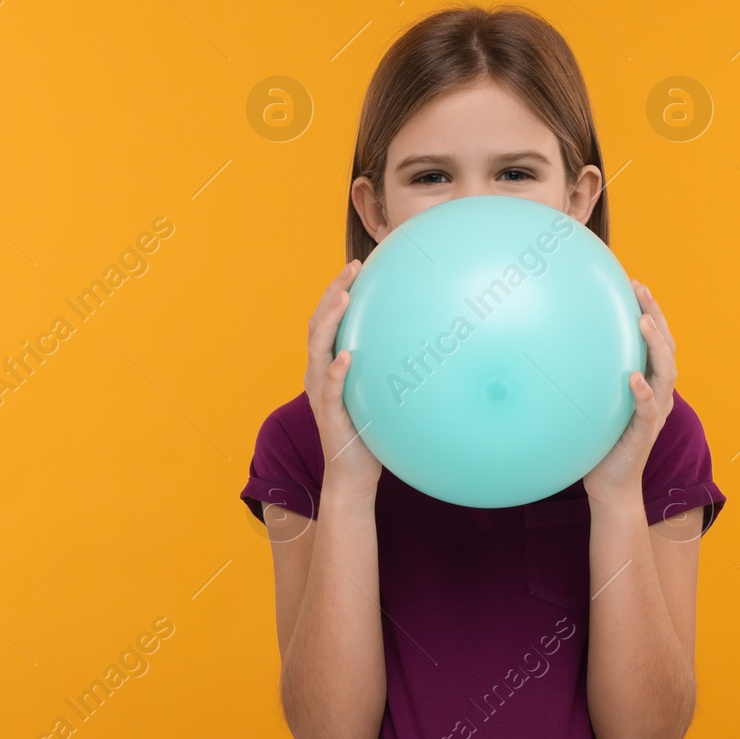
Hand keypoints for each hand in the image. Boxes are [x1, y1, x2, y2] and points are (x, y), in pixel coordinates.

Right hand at [304, 260, 382, 493]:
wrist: (353, 473)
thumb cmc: (368, 429)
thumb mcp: (376, 390)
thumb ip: (384, 364)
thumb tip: (422, 338)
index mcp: (326, 364)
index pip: (327, 319)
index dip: (337, 290)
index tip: (356, 265)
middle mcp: (317, 373)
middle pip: (317, 324)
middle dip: (332, 293)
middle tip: (351, 268)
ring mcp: (320, 393)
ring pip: (317, 349)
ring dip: (330, 321)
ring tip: (344, 298)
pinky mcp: (329, 415)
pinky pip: (329, 389)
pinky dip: (334, 371)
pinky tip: (345, 356)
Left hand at [583, 280, 676, 506]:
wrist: (609, 486)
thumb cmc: (599, 442)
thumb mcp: (595, 403)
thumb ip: (590, 377)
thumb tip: (555, 345)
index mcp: (649, 384)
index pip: (656, 341)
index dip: (650, 311)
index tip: (635, 283)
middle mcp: (658, 394)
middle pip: (667, 348)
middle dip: (656, 316)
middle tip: (641, 289)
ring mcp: (654, 414)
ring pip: (666, 373)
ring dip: (655, 346)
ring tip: (643, 322)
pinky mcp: (644, 434)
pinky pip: (649, 410)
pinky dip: (644, 392)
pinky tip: (634, 376)